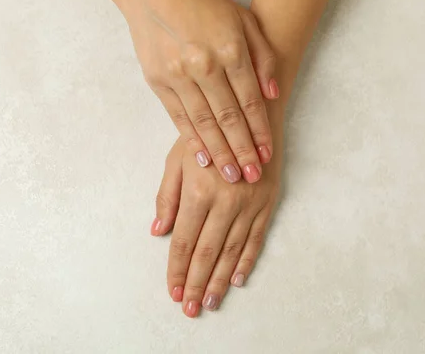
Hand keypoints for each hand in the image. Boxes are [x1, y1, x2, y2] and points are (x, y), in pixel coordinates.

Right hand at [119, 0, 277, 183]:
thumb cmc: (203, 4)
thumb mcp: (243, 20)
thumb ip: (262, 56)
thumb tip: (273, 93)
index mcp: (230, 49)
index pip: (250, 100)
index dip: (260, 130)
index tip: (267, 154)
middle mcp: (205, 65)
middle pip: (229, 117)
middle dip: (242, 150)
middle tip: (252, 177)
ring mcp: (179, 76)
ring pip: (204, 123)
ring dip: (219, 152)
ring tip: (231, 176)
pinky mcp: (159, 83)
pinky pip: (179, 118)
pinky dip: (192, 140)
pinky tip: (203, 159)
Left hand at [151, 135, 281, 316]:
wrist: (253, 117)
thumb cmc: (209, 135)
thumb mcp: (178, 159)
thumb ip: (167, 196)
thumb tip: (157, 231)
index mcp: (199, 190)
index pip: (184, 240)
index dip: (177, 269)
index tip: (173, 291)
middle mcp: (225, 201)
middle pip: (207, 252)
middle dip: (197, 283)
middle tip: (190, 308)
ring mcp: (249, 204)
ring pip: (231, 250)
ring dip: (220, 279)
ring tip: (211, 302)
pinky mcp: (267, 204)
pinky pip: (256, 238)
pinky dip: (246, 260)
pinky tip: (238, 278)